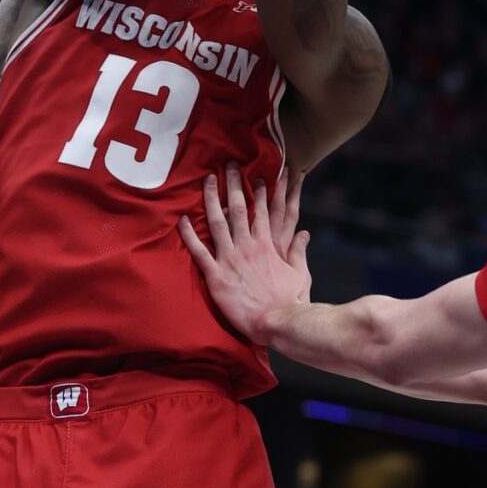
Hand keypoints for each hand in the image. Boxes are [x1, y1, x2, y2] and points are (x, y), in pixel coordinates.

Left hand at [181, 169, 310, 343]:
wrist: (276, 322)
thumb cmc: (290, 301)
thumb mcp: (300, 273)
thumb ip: (299, 252)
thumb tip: (304, 234)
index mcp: (267, 245)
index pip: (262, 211)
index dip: (259, 192)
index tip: (256, 175)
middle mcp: (247, 246)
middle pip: (238, 208)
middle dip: (233, 184)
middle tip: (228, 165)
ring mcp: (230, 259)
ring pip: (216, 223)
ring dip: (210, 200)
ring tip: (206, 181)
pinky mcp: (216, 276)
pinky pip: (199, 252)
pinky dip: (189, 235)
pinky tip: (182, 220)